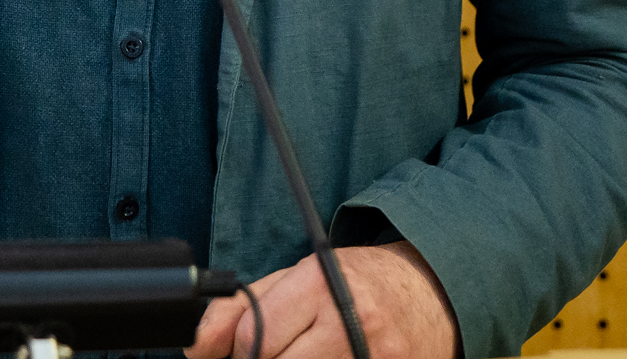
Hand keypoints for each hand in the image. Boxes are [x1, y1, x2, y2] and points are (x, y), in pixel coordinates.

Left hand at [186, 243, 459, 358]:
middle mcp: (349, 322)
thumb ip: (242, 306)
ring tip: (308, 353)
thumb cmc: (356, 283)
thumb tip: (196, 347)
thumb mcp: (297, 276)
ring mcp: (371, 358)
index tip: (250, 345)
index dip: (241, 347)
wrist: (430, 293)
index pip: (253, 335)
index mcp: (320, 284)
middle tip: (283, 350)